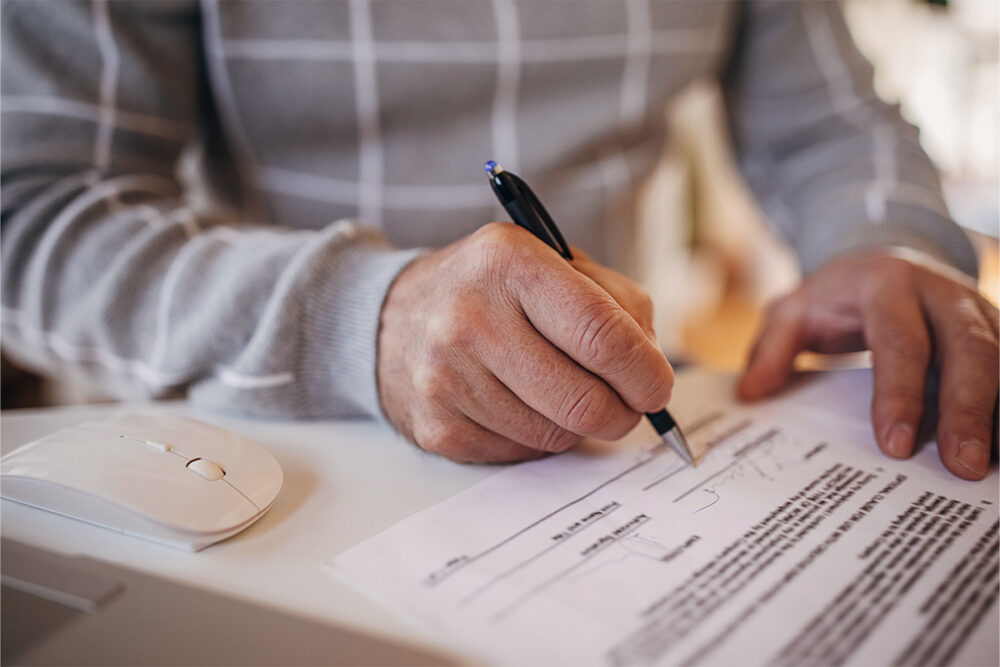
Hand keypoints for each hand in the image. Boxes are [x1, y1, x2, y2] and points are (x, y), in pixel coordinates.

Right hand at [377, 223, 672, 462]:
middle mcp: (469, 320)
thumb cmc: (490, 290)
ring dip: (577, 423)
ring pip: (558, 435)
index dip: (646, 372)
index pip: (602, 335)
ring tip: (559, 389)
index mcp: (509, 264)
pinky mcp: (438, 427)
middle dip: (624, 412)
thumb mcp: (549, 261)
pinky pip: (523, 452)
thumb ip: (614, 301)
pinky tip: (520, 403)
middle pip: (585, 400)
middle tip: (628, 404)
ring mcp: (448, 379)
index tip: (659, 386)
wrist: (390, 317)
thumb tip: (652, 365)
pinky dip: (537, 435)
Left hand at [739, 247, 998, 479]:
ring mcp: (979, 311)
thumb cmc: (837, 295)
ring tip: (991, 466)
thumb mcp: (794, 310)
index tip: (894, 444)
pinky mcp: (999, 329)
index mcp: (888, 284)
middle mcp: (942, 294)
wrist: (886, 258)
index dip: (899, 392)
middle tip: (962, 465)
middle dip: (968, 408)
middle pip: (969, 348)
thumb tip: (750, 393)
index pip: (899, 340)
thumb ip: (771, 348)